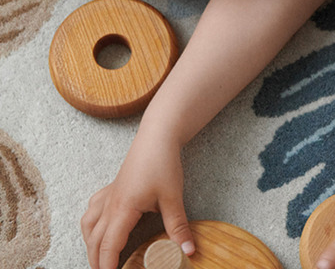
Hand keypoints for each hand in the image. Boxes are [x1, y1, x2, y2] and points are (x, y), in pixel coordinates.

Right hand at [81, 131, 194, 268]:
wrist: (157, 136)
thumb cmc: (163, 163)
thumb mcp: (173, 198)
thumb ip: (178, 226)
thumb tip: (188, 251)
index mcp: (123, 209)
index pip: (109, 245)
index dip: (107, 265)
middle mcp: (110, 204)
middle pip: (95, 239)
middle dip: (96, 260)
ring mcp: (108, 195)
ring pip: (88, 225)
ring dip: (90, 244)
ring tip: (97, 258)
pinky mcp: (112, 188)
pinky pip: (92, 210)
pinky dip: (90, 224)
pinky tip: (97, 228)